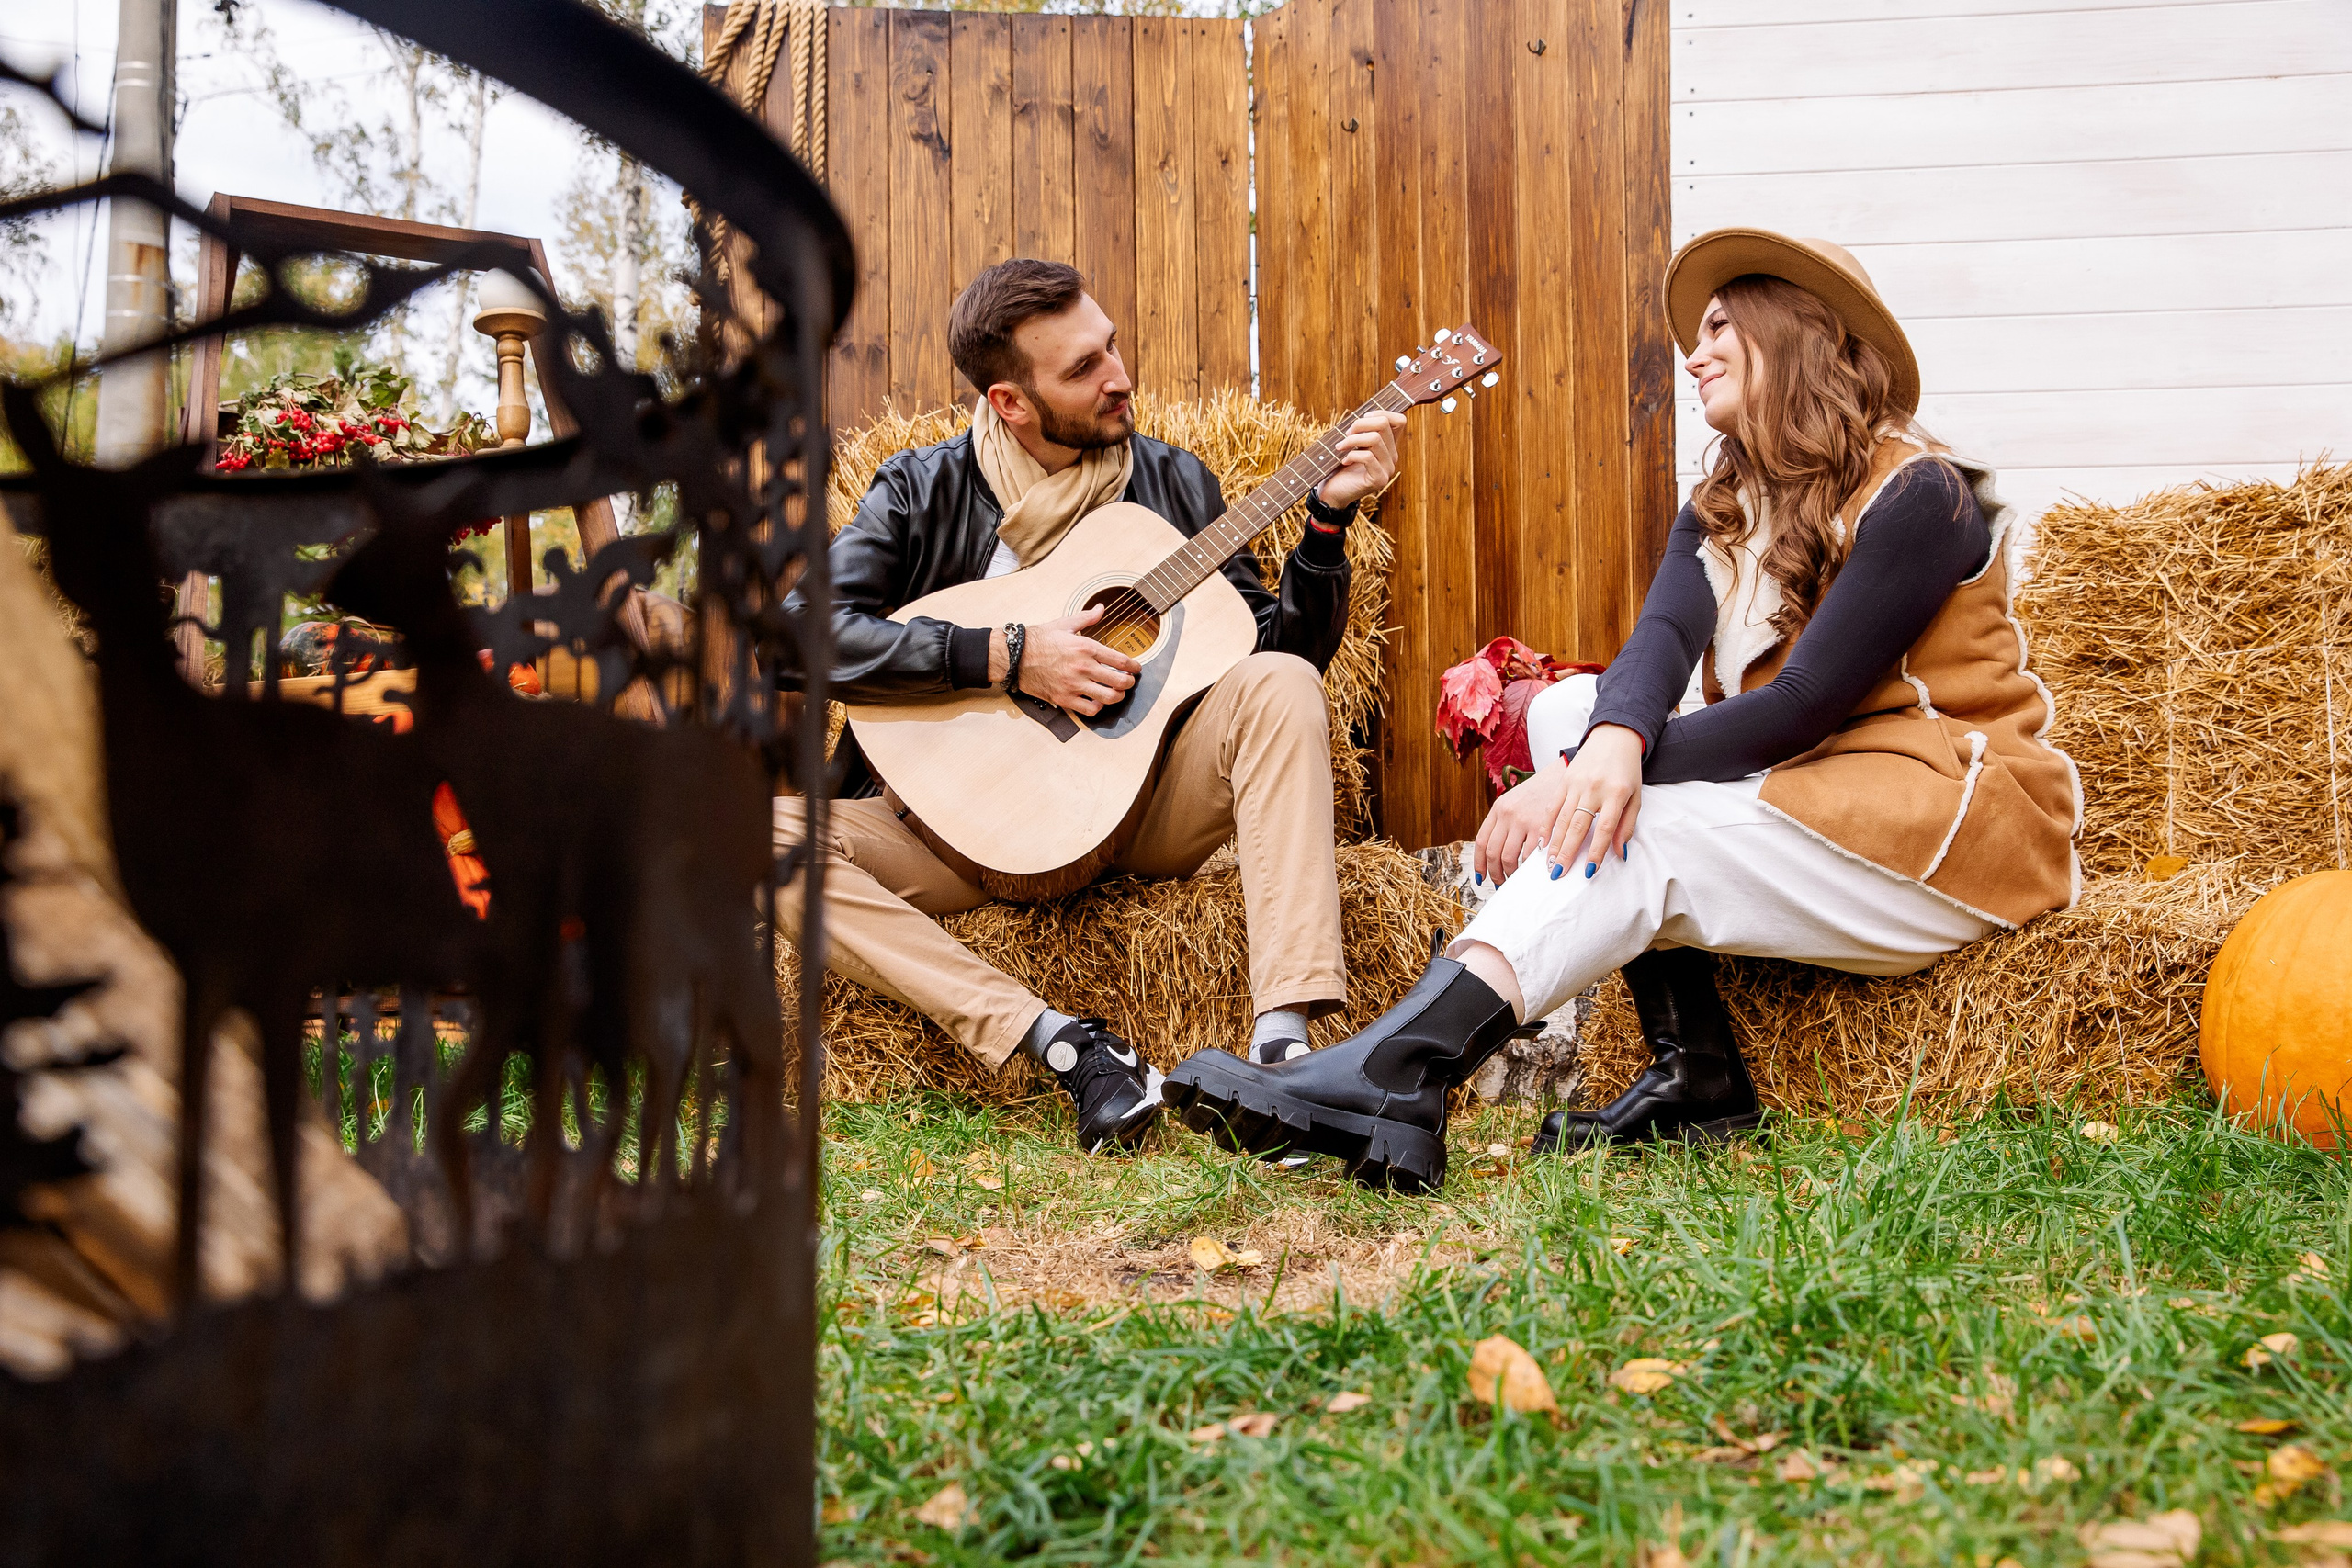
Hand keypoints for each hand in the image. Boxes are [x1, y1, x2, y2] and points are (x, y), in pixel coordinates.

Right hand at [995, 606, 1140, 715]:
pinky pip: (1089, 710)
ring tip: (1116, 693)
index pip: (1121, 660)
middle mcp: (1082, 667)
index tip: (1136, 668)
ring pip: (1108, 698)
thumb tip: (1101, 608)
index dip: (1134, 667)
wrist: (1014, 656)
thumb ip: (1086, 618)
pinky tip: (1097, 701)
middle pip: (1119, 681)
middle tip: (1128, 682)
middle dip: (1129, 683)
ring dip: (1117, 697)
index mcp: (1085, 647)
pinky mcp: (1064, 699)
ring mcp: (1073, 685)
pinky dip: (1098, 707)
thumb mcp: (1064, 624)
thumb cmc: (1038, 640)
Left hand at [1313, 410, 1405, 511]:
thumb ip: (1361, 430)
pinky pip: (1368, 457)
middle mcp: (1392, 456)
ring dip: (1352, 440)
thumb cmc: (1339, 466)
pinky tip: (1344, 461)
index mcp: (1388, 446)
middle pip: (1384, 424)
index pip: (1399, 420)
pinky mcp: (1379, 479)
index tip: (1362, 419)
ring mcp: (1388, 469)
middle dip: (1359, 424)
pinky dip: (1352, 455)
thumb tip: (1364, 415)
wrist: (1332, 493)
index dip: (1381, 412)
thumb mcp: (1352, 443)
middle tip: (1345, 434)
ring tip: (1340, 447)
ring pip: (1375, 439)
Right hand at [1468, 723, 1643, 885]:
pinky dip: (1547, 825)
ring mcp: (1576, 783)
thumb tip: (1620, 853)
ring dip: (1555, 843)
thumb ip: (1627, 825)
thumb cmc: (1627, 771)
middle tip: (1558, 873)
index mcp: (1616, 793)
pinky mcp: (1564, 780)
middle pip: (1578, 825)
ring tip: (1549, 864)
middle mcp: (1594, 788)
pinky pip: (1553, 806)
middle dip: (1567, 852)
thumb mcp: (1635, 797)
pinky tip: (1543, 841)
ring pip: (1562, 818)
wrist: (1613, 737)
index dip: (1596, 852)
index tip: (1587, 871)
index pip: (1605, 828)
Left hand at [1470, 759, 1569, 886]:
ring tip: (1516, 880)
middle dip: (1495, 874)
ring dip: (1511, 874)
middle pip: (1493, 853)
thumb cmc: (1541, 791)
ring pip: (1508, 858)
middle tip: (1501, 883)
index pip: (1481, 841)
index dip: (1479, 863)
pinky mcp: (1541, 826)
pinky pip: (1529, 856)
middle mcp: (1507, 814)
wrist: (1563, 774)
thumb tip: (1497, 851)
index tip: (1481, 876)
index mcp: (1498, 809)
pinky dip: (1529, 869)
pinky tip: (1532, 873)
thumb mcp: (1516, 800)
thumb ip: (1505, 821)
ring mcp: (1523, 820)